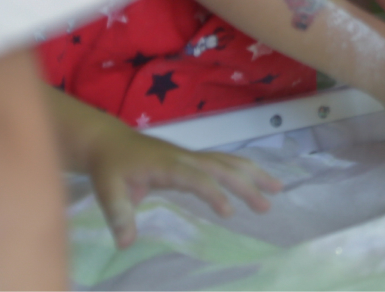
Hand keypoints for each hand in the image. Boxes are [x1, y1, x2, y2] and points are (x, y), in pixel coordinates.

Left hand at [84, 125, 279, 248]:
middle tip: (267, 206)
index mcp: (169, 165)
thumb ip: (118, 214)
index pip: (198, 179)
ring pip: (229, 161)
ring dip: (254, 173)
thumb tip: (126, 244)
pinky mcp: (193, 159)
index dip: (215, 194)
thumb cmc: (110, 166)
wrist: (108, 141)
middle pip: (223, 168)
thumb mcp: (106, 190)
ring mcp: (192, 156)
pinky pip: (224, 162)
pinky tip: (256, 179)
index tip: (230, 213)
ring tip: (278, 188)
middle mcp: (186, 158)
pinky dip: (244, 169)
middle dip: (247, 185)